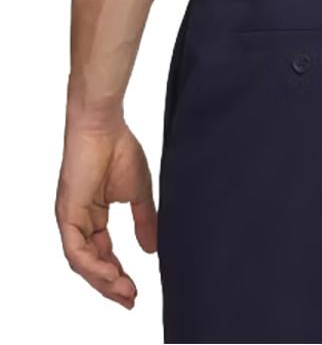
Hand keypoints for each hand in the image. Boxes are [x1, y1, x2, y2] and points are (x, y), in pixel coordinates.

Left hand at [55, 115, 156, 308]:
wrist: (105, 125)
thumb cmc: (120, 148)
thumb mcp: (138, 193)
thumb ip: (144, 220)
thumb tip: (151, 249)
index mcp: (93, 216)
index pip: (103, 254)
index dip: (118, 274)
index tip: (135, 290)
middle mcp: (79, 221)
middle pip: (91, 264)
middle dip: (111, 285)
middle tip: (131, 299)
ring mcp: (71, 218)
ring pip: (82, 262)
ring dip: (103, 280)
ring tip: (125, 292)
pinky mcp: (67, 213)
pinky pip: (76, 250)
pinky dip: (93, 265)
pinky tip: (111, 274)